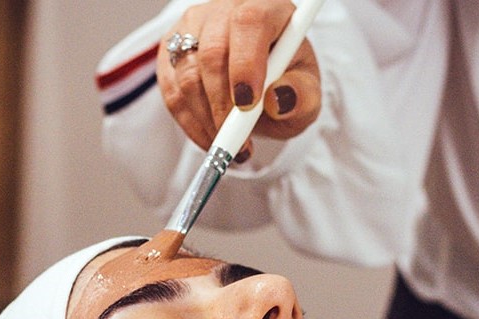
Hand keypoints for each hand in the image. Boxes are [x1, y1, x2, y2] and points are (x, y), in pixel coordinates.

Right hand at [157, 0, 320, 161]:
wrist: (265, 89)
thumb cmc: (287, 85)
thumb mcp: (307, 95)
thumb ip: (302, 97)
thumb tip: (279, 100)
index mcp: (266, 9)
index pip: (249, 23)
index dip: (245, 64)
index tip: (248, 105)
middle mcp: (225, 11)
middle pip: (212, 52)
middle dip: (223, 106)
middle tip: (239, 141)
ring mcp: (193, 29)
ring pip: (187, 75)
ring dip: (207, 120)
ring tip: (232, 145)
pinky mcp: (171, 53)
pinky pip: (172, 93)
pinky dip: (191, 124)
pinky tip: (212, 139)